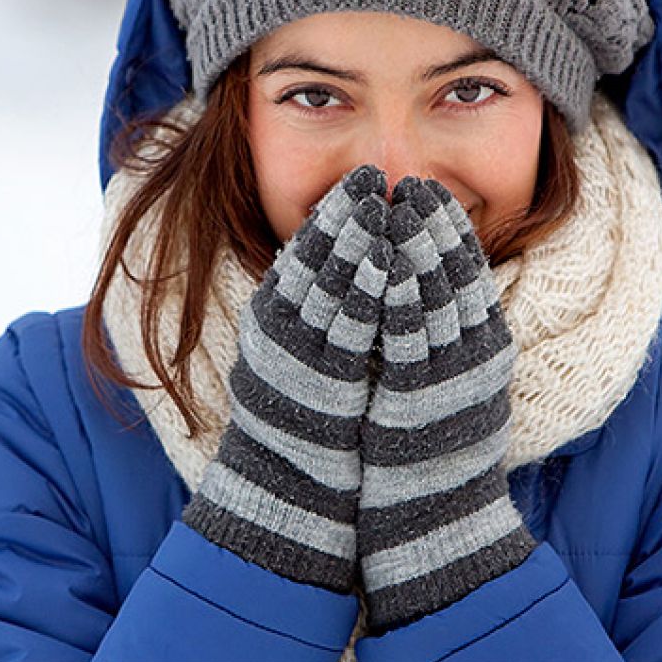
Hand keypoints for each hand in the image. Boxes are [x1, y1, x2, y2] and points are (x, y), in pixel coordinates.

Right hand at [183, 164, 391, 591]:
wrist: (287, 486)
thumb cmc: (300, 417)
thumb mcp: (294, 352)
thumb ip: (311, 309)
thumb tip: (345, 264)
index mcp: (270, 316)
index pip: (302, 251)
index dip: (332, 212)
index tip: (359, 179)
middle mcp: (278, 329)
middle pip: (315, 258)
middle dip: (346, 213)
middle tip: (372, 175)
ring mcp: (299, 353)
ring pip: (330, 283)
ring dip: (360, 240)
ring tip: (384, 203)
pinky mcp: (324, 380)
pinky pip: (351, 325)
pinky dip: (370, 288)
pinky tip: (391, 261)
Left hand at [358, 177, 534, 631]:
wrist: (437, 518)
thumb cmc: (438, 449)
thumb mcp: (457, 383)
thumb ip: (450, 336)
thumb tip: (430, 288)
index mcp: (488, 348)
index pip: (472, 273)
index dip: (451, 229)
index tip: (431, 192)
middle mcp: (476, 357)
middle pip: (456, 275)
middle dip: (433, 225)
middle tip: (413, 183)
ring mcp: (450, 377)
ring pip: (436, 296)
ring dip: (415, 247)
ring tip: (396, 204)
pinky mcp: (420, 398)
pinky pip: (409, 336)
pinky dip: (399, 294)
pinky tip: (385, 262)